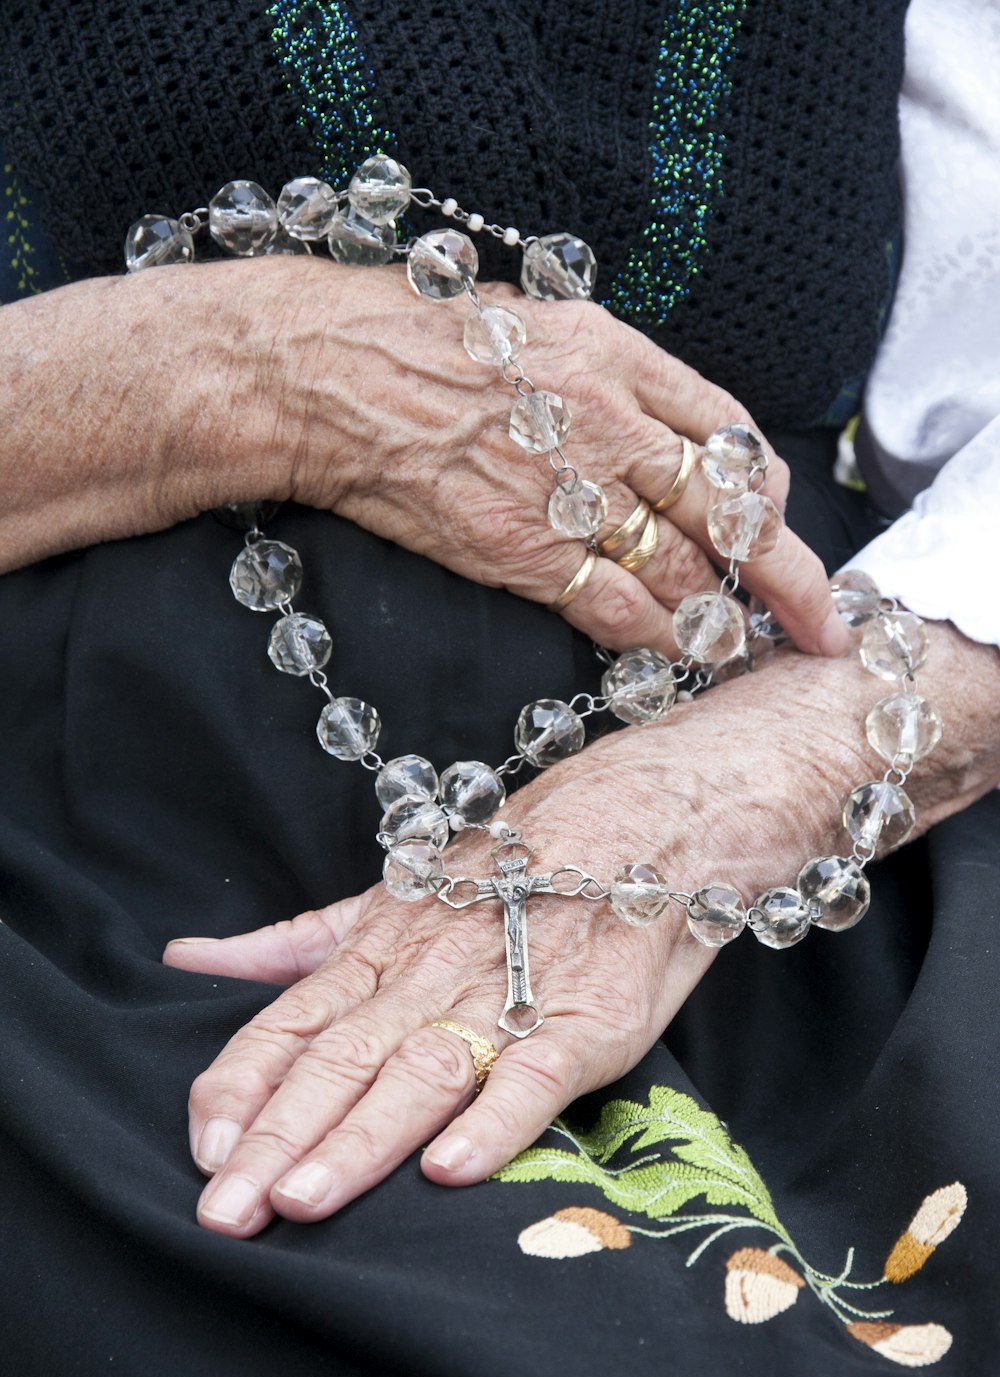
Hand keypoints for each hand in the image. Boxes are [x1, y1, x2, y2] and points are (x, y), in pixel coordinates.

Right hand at [0, 259, 848, 658]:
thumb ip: (605, 375)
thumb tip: (653, 430)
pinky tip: (679, 650)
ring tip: (750, 643)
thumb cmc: (416, 338)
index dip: (769, 493)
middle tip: (824, 622)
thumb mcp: (532, 323)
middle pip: (730, 509)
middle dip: (788, 576)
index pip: (729, 431)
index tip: (784, 529)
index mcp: (617, 352)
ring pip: (681, 566)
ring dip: (724, 613)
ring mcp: (568, 487)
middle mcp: (609, 418)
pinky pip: (614, 605)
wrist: (324, 375)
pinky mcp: (520, 548)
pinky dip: (656, 633)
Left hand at [166, 636, 957, 1238]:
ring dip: (362, 1138)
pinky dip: (499, 1116)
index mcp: (388, 939)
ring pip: (425, 1069)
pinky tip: (451, 1168)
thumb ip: (304, 936)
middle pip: (344, 1058)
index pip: (295, 1020)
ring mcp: (519, 988)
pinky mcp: (598, 1015)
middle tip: (224, 1216)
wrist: (673, 803)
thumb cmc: (536, 847)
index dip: (243, 1084)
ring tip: (305, 1200)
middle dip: (278, 1138)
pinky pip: (542, 1069)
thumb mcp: (408, 883)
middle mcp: (439, 966)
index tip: (201, 1146)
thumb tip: (194, 960)